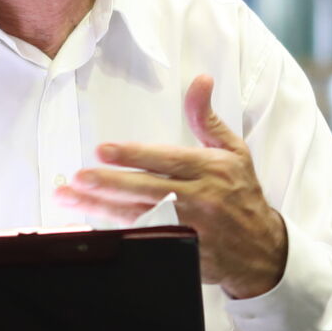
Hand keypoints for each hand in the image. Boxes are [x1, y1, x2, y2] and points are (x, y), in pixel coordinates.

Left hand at [55, 74, 289, 298]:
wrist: (262, 249)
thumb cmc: (243, 193)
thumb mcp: (233, 151)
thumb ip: (207, 118)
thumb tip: (200, 80)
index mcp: (210, 169)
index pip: (166, 160)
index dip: (133, 156)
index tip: (103, 150)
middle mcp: (200, 198)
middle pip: (147, 190)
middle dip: (109, 184)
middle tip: (78, 178)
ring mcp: (190, 228)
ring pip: (139, 216)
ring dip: (100, 209)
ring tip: (69, 199)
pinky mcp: (182, 251)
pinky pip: (145, 241)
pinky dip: (117, 234)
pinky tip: (91, 226)